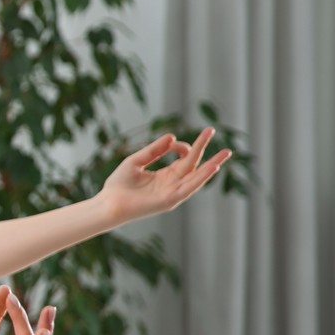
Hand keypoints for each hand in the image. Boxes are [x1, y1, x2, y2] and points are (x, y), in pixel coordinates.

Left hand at [97, 128, 230, 225]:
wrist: (108, 204)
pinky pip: (189, 188)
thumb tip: (172, 136)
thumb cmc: (119, 184)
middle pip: (195, 165)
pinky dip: (201, 178)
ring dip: (211, 164)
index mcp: (165, 175)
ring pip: (197, 176)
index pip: (183, 157)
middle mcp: (173, 183)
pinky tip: (212, 167)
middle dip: (205, 149)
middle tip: (213, 130)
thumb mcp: (136, 161)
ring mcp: (173, 192)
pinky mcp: (170, 200)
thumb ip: (154, 150)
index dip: (181, 145)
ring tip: (226, 153)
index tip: (172, 140)